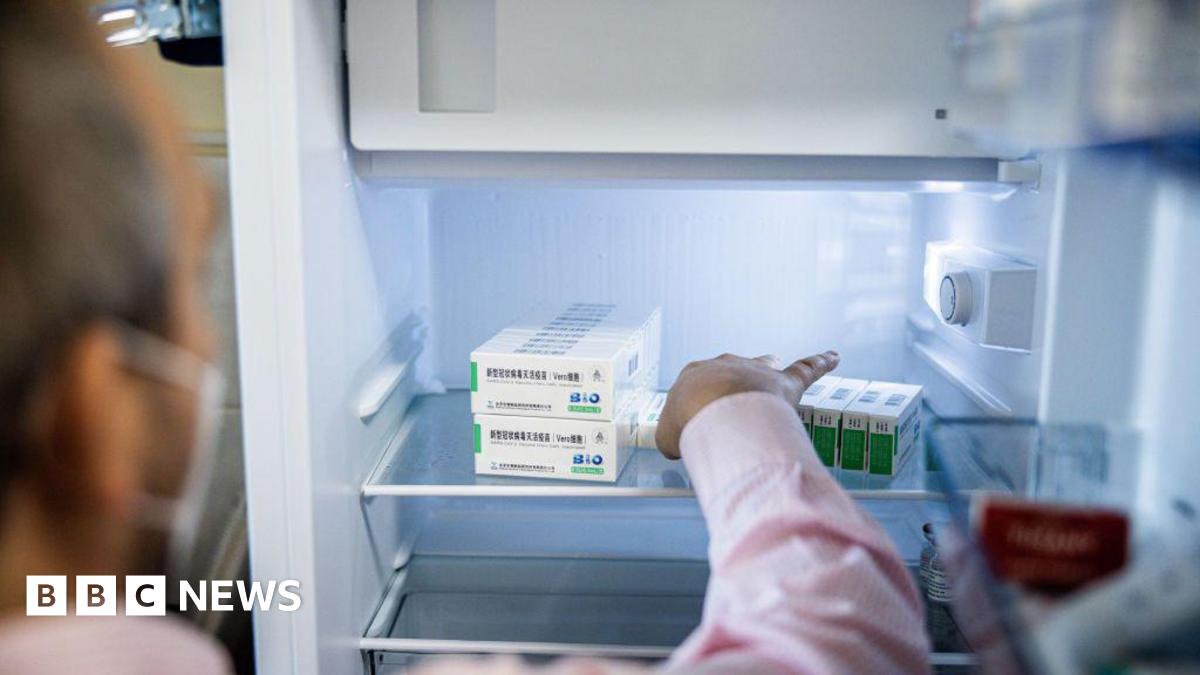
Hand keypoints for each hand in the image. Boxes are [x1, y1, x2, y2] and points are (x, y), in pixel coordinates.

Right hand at [655, 351, 839, 458]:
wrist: (713, 408)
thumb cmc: (687, 421)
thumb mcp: (667, 436)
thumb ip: (673, 438)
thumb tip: (678, 447)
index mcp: (695, 374)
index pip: (698, 384)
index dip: (699, 403)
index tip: (700, 418)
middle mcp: (726, 365)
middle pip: (731, 369)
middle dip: (732, 381)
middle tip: (733, 401)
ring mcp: (757, 371)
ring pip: (765, 365)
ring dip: (768, 369)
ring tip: (776, 372)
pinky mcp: (785, 382)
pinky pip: (806, 369)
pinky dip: (821, 363)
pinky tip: (834, 358)